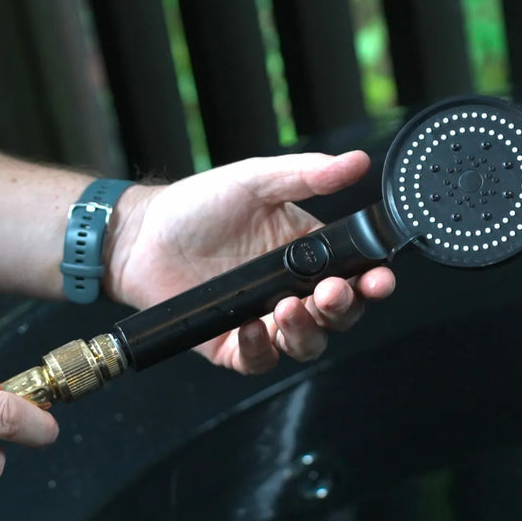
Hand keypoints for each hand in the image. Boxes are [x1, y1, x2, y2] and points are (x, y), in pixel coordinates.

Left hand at [104, 152, 395, 373]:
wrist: (142, 235)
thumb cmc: (197, 206)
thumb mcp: (255, 181)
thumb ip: (307, 175)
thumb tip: (358, 161)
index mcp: (305, 254)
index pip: (353, 276)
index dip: (372, 282)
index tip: (379, 278)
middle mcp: (289, 291)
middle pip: (336, 317)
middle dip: (343, 310)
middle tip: (331, 293)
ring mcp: (261, 320)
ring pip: (304, 344)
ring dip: (306, 332)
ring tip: (289, 308)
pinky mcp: (230, 344)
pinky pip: (257, 359)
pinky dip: (259, 348)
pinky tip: (251, 327)